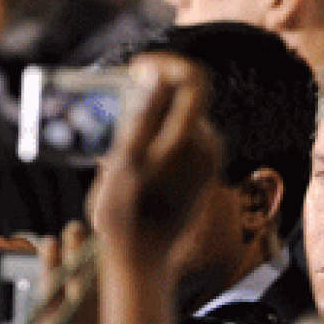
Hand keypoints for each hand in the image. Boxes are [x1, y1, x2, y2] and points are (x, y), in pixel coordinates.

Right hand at [91, 52, 220, 323]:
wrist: (143, 260)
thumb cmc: (126, 213)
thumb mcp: (125, 160)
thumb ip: (142, 113)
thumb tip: (155, 73)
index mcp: (194, 136)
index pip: (193, 76)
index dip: (165, 63)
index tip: (134, 68)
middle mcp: (209, 145)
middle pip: (183, 97)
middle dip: (149, 92)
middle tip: (113, 107)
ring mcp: (208, 161)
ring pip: (178, 120)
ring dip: (148, 118)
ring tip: (115, 141)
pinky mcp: (202, 174)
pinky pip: (179, 141)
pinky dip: (154, 139)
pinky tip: (128, 160)